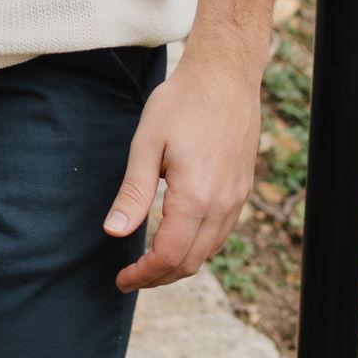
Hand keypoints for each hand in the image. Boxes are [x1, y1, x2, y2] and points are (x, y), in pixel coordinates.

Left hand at [104, 50, 261, 291]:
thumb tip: (114, 233)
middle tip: (130, 276)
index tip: (121, 279)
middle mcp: (223, 206)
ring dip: (179, 264)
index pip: (169, 256)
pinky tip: (178, 236)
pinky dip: (198, 246)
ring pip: (209, 251)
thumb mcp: (146, 144)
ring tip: (149, 262)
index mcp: (196, 197)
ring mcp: (237, 200)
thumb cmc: (180, 104)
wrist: (224, 77)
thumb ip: (133, 193)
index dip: (144, 274)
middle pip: (191, 262)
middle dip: (159, 276)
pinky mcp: (242, 190)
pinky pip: (221, 233)